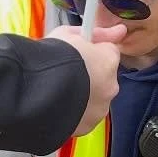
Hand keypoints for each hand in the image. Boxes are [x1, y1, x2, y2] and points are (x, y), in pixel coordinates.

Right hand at [47, 21, 125, 135]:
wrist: (36, 90)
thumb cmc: (51, 58)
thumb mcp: (68, 34)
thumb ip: (97, 33)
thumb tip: (120, 30)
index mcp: (108, 60)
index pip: (109, 53)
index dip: (92, 53)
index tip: (79, 54)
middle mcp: (110, 86)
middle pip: (103, 79)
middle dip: (89, 76)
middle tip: (66, 73)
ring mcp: (100, 108)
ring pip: (95, 100)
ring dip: (83, 96)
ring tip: (59, 91)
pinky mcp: (87, 126)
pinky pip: (84, 117)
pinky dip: (75, 113)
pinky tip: (58, 106)